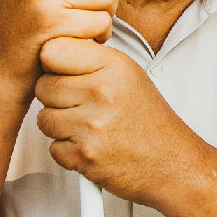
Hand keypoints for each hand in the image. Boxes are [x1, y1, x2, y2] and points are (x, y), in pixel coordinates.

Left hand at [34, 36, 203, 207]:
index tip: (67, 74)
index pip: (52, 51)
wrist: (173, 165)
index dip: (55, 65)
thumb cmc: (148, 121)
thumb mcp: (129, 76)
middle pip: (43, 86)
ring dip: (61, 127)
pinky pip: (53, 148)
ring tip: (90, 128)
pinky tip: (93, 148)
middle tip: (84, 107)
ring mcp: (92, 125)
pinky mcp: (84, 155)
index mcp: (113, 66)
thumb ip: (91, 60)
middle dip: (57, 99)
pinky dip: (68, 153)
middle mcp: (102, 91)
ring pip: (44, 119)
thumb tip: (49, 52)